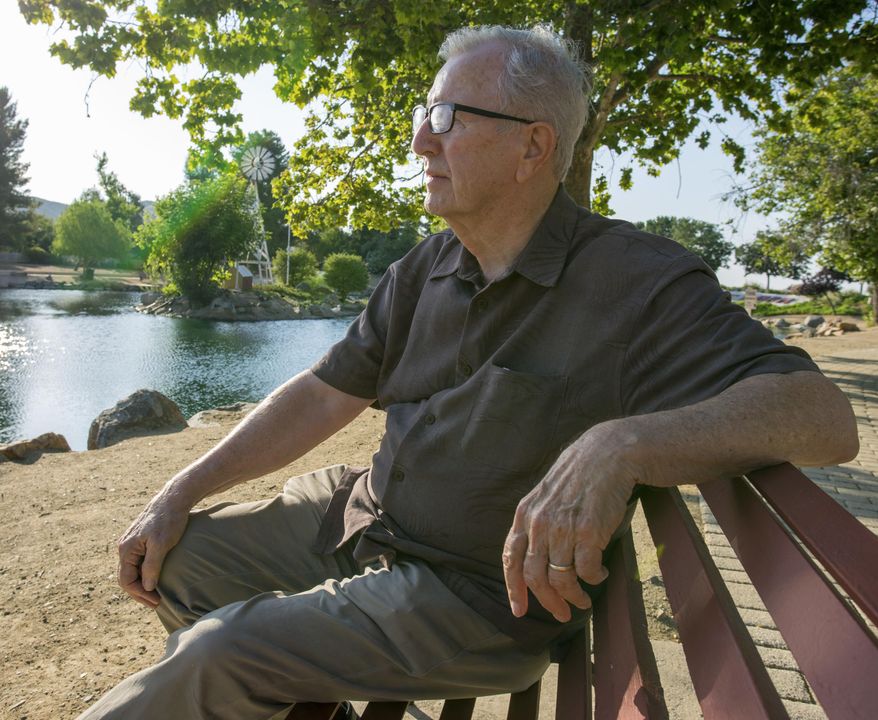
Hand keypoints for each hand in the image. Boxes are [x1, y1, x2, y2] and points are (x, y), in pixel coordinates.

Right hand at [117, 491, 189, 608]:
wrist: (174, 498)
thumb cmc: (169, 520)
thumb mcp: (161, 545)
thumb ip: (151, 566)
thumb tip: (146, 587)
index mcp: (127, 549)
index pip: (126, 580)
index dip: (140, 594)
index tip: (156, 601)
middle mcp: (125, 546)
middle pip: (127, 577)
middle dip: (140, 592)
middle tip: (157, 603)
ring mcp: (131, 542)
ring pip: (132, 570)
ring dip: (142, 584)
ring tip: (156, 595)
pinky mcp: (140, 539)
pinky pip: (138, 561)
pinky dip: (144, 573)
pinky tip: (155, 579)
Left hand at [502, 421, 637, 621]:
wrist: (609, 454)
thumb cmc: (580, 476)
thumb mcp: (546, 495)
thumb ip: (537, 522)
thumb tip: (536, 558)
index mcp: (525, 514)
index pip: (511, 559)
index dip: (513, 588)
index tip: (519, 610)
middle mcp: (539, 523)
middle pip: (534, 577)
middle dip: (547, 602)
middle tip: (562, 614)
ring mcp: (562, 528)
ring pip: (560, 579)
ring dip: (573, 597)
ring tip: (584, 601)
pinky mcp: (588, 532)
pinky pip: (586, 571)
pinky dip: (593, 579)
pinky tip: (601, 575)